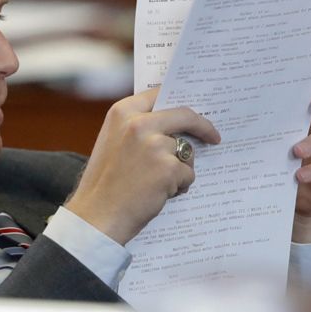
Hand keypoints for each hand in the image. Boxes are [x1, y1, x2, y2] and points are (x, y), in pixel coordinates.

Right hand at [67, 88, 220, 243]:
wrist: (96, 216)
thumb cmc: (103, 185)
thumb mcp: (112, 143)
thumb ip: (136, 129)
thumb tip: (171, 128)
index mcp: (122, 113)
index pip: (159, 95)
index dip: (178, 101)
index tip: (193, 109)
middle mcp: (139, 123)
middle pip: (184, 116)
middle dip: (202, 126)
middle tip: (213, 136)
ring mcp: (155, 145)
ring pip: (186, 151)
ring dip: (179, 169)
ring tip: (155, 185)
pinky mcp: (168, 168)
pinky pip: (187, 175)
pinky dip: (178, 187)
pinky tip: (158, 195)